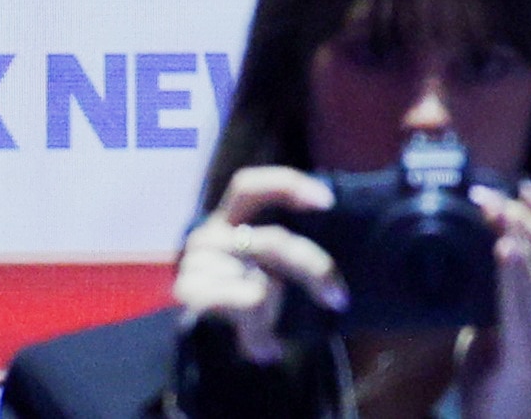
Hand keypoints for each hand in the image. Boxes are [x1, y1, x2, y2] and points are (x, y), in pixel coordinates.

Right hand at [172, 169, 342, 363]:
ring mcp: (196, 264)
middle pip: (274, 242)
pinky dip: (262, 327)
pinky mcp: (191, 293)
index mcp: (229, 218)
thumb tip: (329, 216)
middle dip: (314, 269)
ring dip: (278, 304)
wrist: (201, 341)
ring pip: (263, 282)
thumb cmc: (248, 293)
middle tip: (339, 298)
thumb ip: (291, 246)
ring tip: (275, 319)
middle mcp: (209, 236)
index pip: (250, 187)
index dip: (287, 186)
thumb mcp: (272, 263)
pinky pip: (247, 303)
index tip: (329, 202)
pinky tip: (265, 344)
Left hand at [452, 182, 530, 418]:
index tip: (525, 185)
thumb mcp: (498, 326)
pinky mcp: (524, 350)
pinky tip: (501, 249)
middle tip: (493, 196)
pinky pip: (521, 303)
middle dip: (526, 217)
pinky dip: (512, 271)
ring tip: (498, 211)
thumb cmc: (494, 379)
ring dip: (519, 235)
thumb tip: (479, 252)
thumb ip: (500, 294)